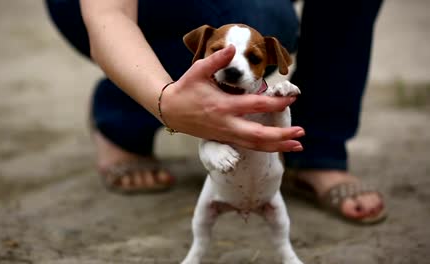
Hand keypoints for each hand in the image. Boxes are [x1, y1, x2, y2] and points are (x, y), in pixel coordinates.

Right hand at [160, 46, 304, 151]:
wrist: (169, 110)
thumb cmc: (185, 89)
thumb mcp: (198, 71)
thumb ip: (216, 60)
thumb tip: (233, 48)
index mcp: (223, 106)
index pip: (255, 105)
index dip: (276, 103)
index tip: (292, 99)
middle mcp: (226, 123)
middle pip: (258, 135)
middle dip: (281, 135)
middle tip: (301, 132)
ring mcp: (225, 134)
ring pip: (254, 145)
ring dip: (277, 146)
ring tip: (297, 146)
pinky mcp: (224, 139)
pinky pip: (248, 146)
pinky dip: (264, 147)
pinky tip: (278, 146)